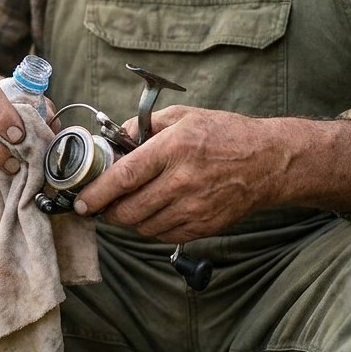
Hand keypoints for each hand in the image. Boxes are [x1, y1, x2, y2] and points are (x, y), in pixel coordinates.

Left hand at [71, 106, 282, 244]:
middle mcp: (183, 181)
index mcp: (174, 148)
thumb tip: (115, 140)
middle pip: (129, 210)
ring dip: (128, 221)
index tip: (82, 201)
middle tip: (100, 205)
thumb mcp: (184, 116)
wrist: (269, 162)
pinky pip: (164, 235)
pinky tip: (153, 212)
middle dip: (107, 211)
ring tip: (127, 206)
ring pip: (143, 227)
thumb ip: (144, 126)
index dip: (98, 192)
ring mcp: (195, 207)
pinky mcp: (204, 226)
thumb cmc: (225, 134)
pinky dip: (151, 228)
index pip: (125, 177)